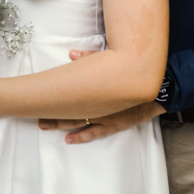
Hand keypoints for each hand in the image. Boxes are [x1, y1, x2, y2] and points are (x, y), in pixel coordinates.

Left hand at [36, 48, 164, 143]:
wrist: (156, 88)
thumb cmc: (131, 72)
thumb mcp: (110, 60)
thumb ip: (89, 56)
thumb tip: (71, 54)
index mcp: (94, 90)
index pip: (68, 96)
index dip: (52, 99)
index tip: (38, 100)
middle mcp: (96, 106)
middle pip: (69, 111)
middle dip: (52, 114)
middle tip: (37, 116)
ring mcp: (104, 118)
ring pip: (77, 123)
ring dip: (60, 125)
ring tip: (44, 125)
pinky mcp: (113, 125)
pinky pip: (93, 133)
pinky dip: (80, 136)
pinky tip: (68, 139)